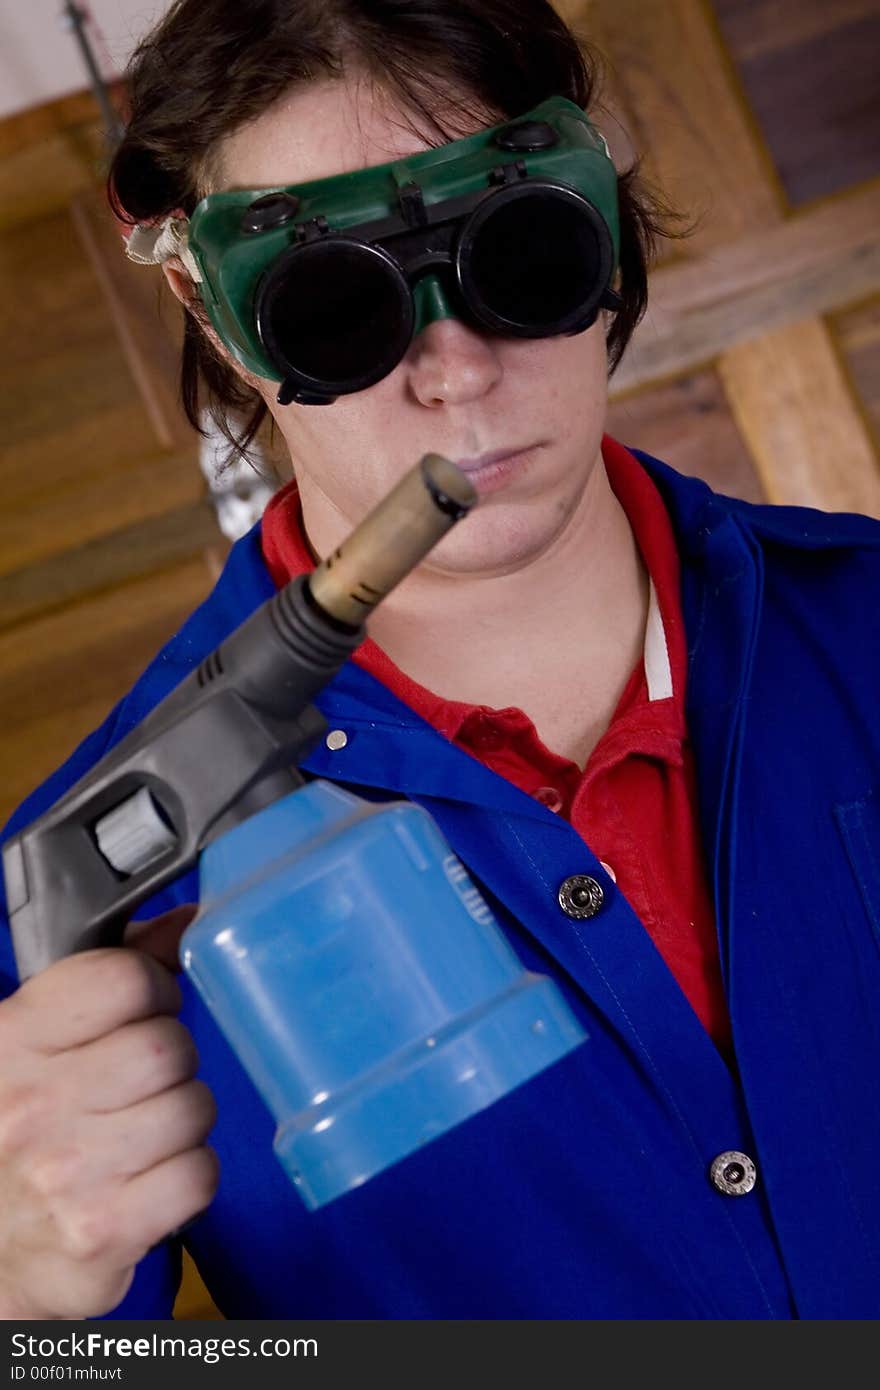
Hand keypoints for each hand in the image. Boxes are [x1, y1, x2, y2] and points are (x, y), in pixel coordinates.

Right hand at [0, 906, 217, 1318]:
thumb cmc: (19, 1128)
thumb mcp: (37, 1040)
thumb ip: (108, 974)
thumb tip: (186, 923)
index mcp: (11, 1038)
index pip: (126, 979)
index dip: (150, 991)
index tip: (140, 1013)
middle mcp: (30, 1103)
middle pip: (169, 1046)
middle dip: (172, 1063)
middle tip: (138, 1086)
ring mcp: (65, 1172)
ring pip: (192, 1108)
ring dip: (182, 1119)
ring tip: (140, 1134)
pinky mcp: (101, 1232)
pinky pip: (198, 1174)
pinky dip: (188, 1175)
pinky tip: (149, 1179)